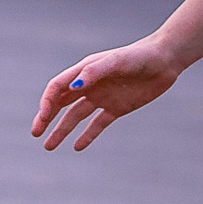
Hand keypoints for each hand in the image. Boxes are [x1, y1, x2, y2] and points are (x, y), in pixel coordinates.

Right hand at [31, 35, 183, 149]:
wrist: (167, 60)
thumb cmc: (140, 56)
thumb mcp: (117, 61)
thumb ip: (94, 72)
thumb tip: (73, 89)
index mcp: (84, 72)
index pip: (57, 89)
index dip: (47, 102)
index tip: (44, 118)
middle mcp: (89, 85)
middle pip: (60, 104)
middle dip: (46, 118)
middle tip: (35, 133)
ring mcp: (102, 98)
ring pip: (75, 117)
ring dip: (61, 131)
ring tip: (48, 147)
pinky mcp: (116, 108)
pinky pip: (98, 124)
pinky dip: (87, 136)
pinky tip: (77, 147)